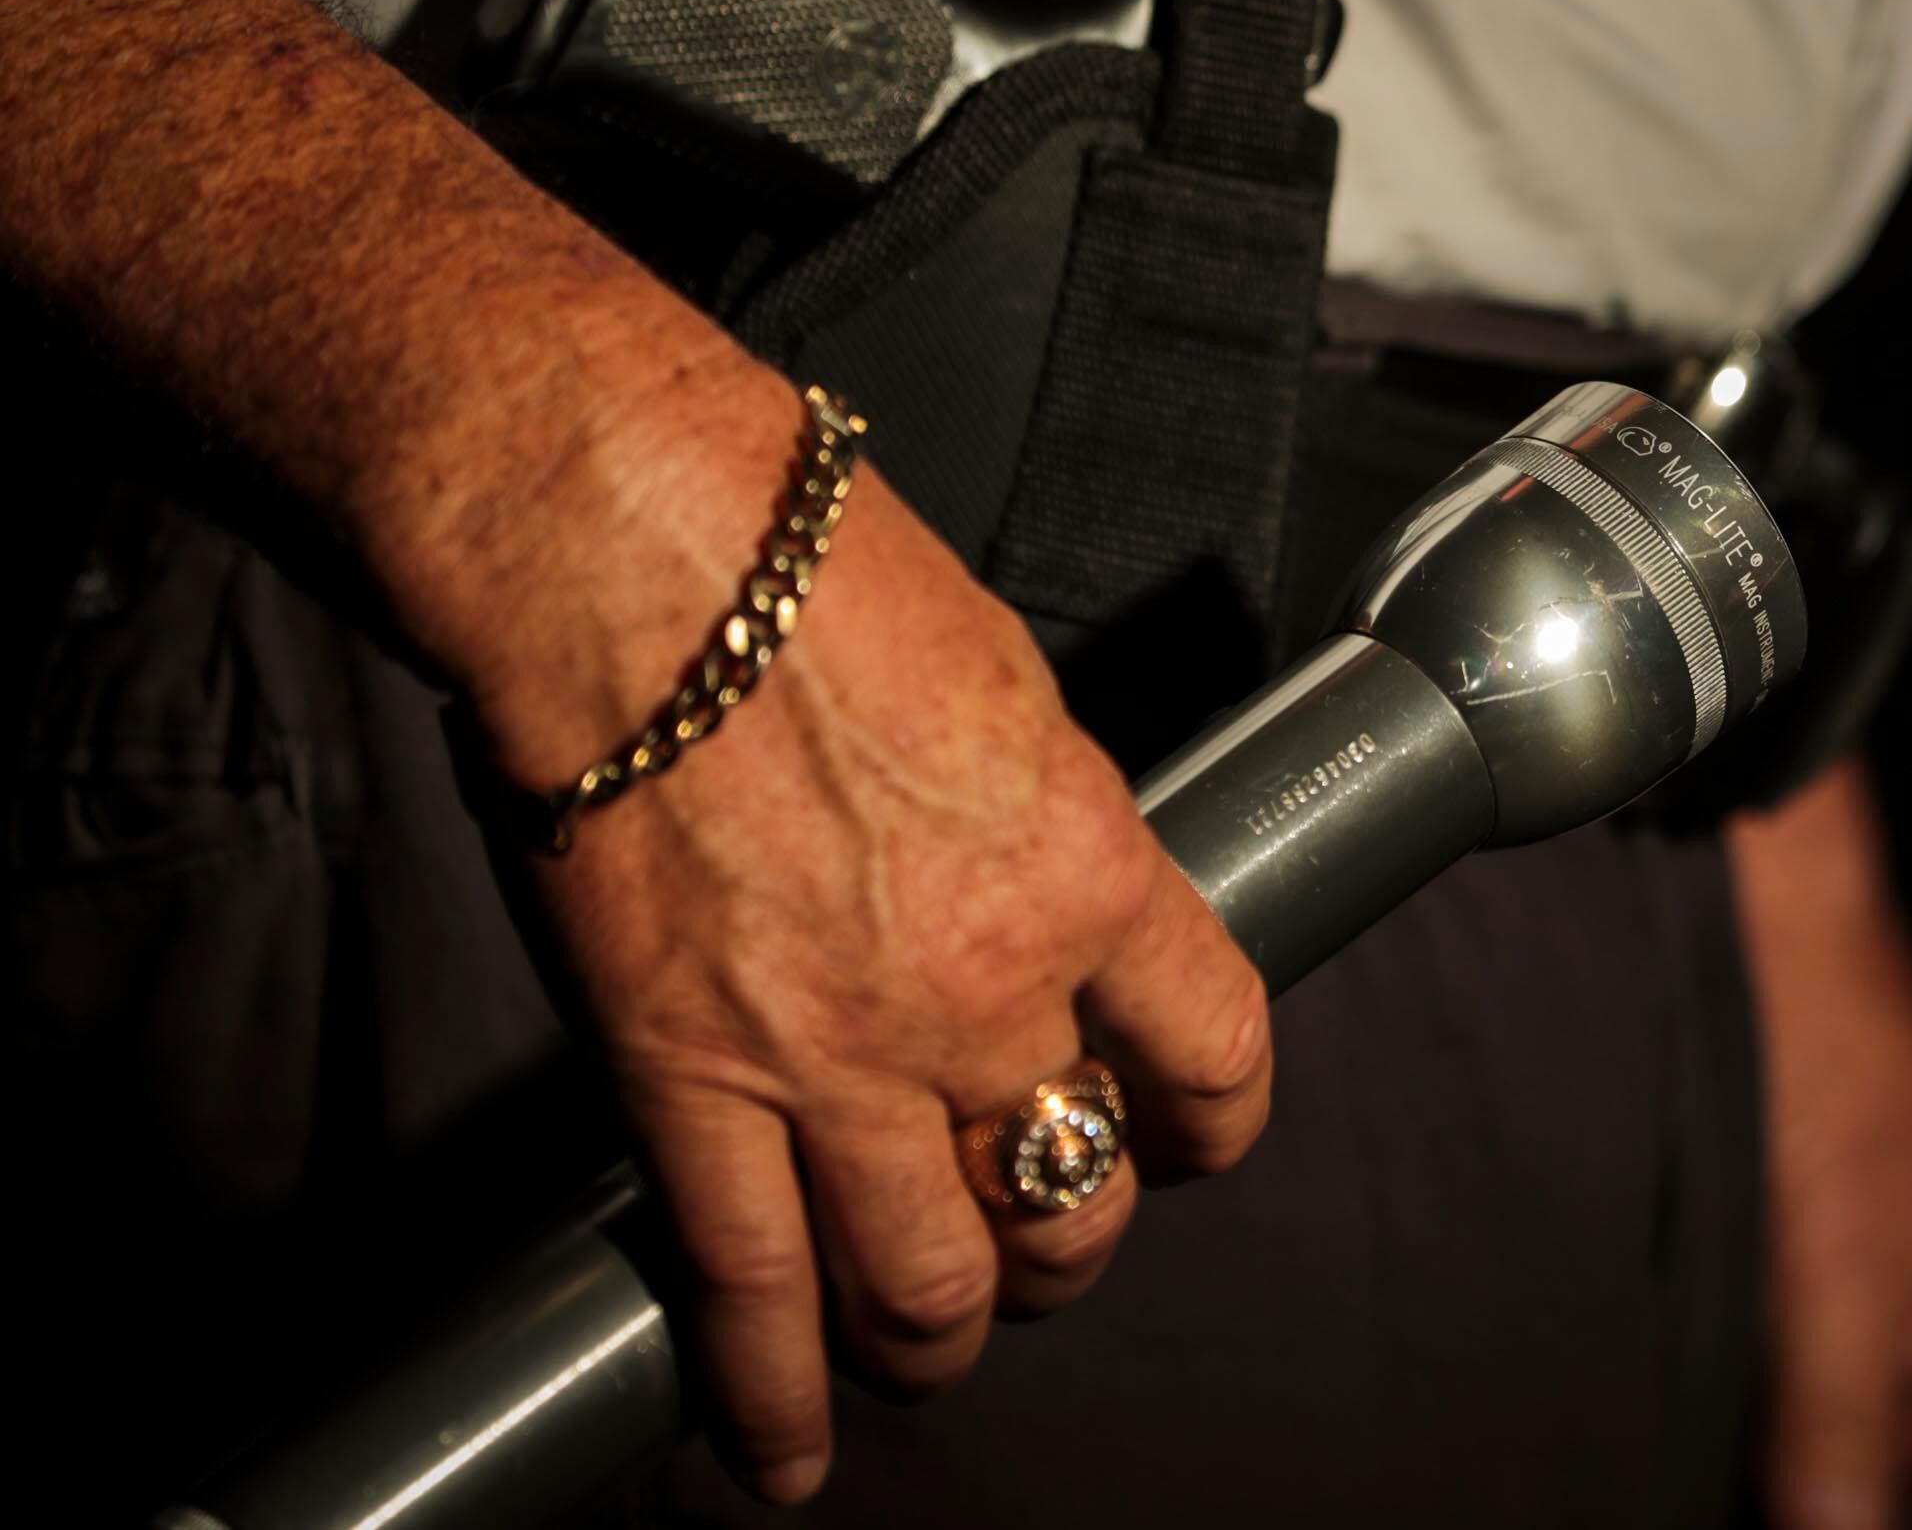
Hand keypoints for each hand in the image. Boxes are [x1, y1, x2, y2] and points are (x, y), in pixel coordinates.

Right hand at [388, 356, 1272, 1503]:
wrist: (629, 541)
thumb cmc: (808, 564)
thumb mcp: (1005, 683)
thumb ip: (1040, 821)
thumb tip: (1042, 896)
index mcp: (1087, 866)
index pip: (1213, 1050)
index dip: (1213, 1123)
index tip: (1191, 1137)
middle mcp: (984, 985)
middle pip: (1073, 1195)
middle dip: (1071, 1243)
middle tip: (1043, 1238)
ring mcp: (836, 1051)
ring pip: (932, 1285)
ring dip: (943, 1337)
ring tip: (929, 1348)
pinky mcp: (687, 1080)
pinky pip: (750, 1287)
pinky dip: (771, 1394)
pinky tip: (782, 1448)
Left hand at [1728, 758, 1911, 1529]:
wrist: (1757, 926)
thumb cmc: (1827, 1061)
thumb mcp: (1837, 1291)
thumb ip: (1842, 1448)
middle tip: (1748, 1510)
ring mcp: (1854, 1320)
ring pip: (1831, 1470)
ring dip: (1782, 1495)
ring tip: (1698, 1486)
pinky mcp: (1776, 1292)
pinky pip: (1768, 1415)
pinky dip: (1734, 1452)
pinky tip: (1669, 1456)